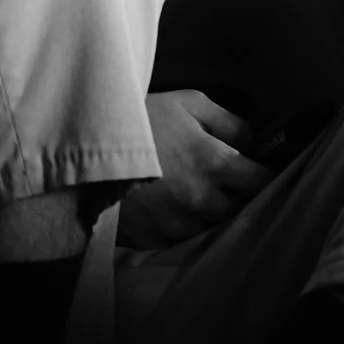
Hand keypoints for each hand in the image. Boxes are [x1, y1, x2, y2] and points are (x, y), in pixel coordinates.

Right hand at [120, 91, 271, 250]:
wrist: (83, 140)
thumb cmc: (139, 116)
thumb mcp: (187, 102)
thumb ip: (228, 122)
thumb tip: (252, 142)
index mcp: (215, 164)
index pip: (261, 182)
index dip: (261, 177)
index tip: (254, 173)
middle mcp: (201, 200)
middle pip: (236, 211)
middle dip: (231, 198)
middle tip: (218, 184)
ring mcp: (175, 224)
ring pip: (206, 228)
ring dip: (202, 216)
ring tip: (185, 198)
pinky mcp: (150, 239)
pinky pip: (174, 240)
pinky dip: (173, 228)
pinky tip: (161, 210)